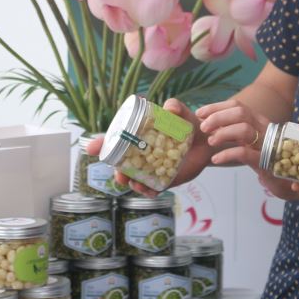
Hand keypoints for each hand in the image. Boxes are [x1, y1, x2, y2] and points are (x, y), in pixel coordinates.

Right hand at [85, 99, 211, 196]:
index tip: (91, 148)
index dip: (101, 145)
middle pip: (122, 165)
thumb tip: (169, 109)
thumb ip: (175, 106)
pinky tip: (151, 191)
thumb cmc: (188, 124)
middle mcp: (141, 154)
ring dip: (133, 183)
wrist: (207, 139)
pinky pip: (153, 188)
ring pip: (135, 179)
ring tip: (137, 184)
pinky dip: (150, 191)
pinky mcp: (165, 179)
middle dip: (118, 172)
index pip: (115, 142)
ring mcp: (152, 168)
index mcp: (138, 137)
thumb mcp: (181, 112)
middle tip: (121, 174)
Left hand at [199, 99, 298, 202]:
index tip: (199, 112)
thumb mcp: (252, 142)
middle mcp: (264, 129)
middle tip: (203, 127)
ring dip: (223, 133)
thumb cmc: (267, 160)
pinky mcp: (266, 162)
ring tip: (210, 142)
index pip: (237, 105)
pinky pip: (245, 154)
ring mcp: (267, 145)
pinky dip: (227, 154)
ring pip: (244, 129)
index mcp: (259, 122)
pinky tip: (216, 159)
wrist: (290, 181)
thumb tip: (211, 125)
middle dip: (218, 116)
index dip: (217, 106)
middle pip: (240, 112)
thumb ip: (236, 132)